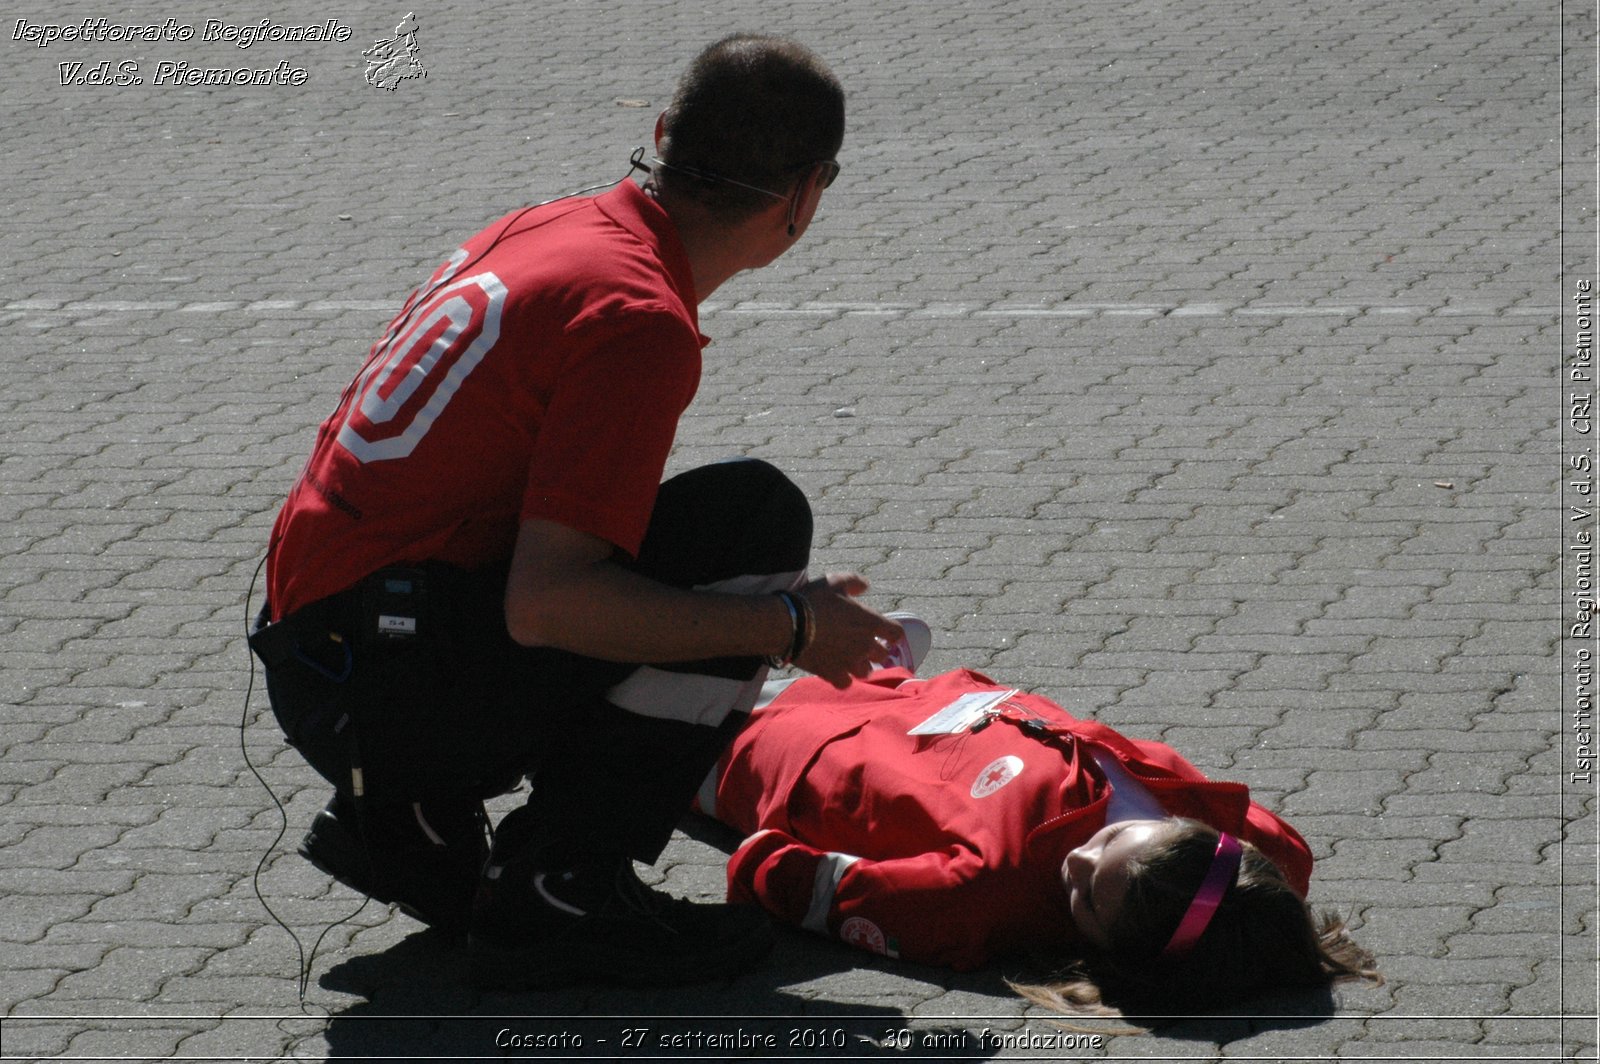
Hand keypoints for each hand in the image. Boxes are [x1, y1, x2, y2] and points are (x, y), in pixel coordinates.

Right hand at [792, 573, 904, 688]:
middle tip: (860, 644)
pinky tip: (834, 670)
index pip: (896, 633)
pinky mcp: (834, 674)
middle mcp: (865, 645)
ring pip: (866, 672)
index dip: (891, 633)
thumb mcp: (835, 582)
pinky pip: (845, 683)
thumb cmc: (814, 600)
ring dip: (859, 666)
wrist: (789, 623)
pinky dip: (841, 678)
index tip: (883, 632)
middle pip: (882, 655)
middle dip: (873, 650)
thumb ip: (855, 582)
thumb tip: (866, 586)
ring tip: (847, 659)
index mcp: (870, 622)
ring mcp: (850, 662)